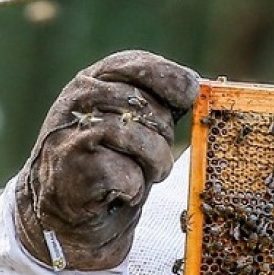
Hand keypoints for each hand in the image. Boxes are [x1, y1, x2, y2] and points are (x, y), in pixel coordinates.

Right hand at [15, 50, 199, 270]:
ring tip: (142, 174)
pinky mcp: (72, 166)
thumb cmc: (115, 161)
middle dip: (164, 137)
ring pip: (142, 141)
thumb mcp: (137, 123)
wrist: (71, 210)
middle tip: (150, 154)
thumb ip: (162, 103)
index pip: (139, 64)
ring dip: (154, 165)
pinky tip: (117, 191)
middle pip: (151, 109)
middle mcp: (80, 97)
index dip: (172, 80)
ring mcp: (73, 130)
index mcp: (96, 78)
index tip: (188, 97)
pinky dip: (133, 190)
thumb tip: (202, 89)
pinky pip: (128, 177)